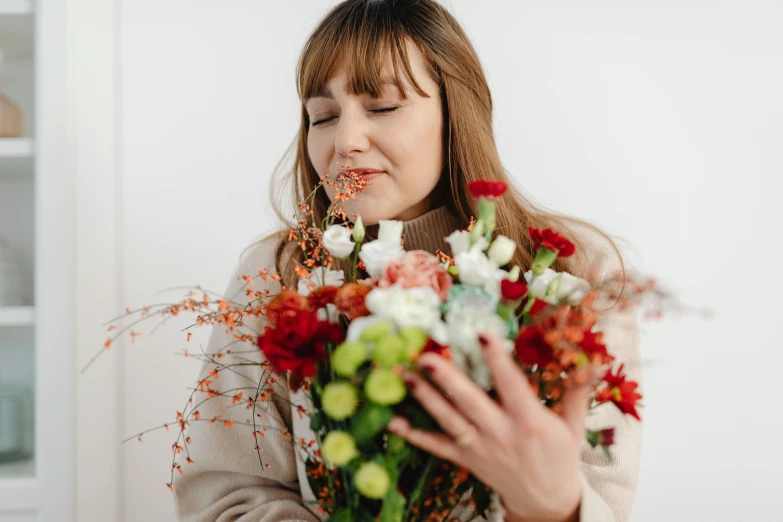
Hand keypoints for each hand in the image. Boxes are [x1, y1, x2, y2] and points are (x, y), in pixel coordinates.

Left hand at [386, 331, 588, 521]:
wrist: (547, 500)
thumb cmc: (561, 456)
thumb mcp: (574, 425)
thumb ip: (576, 392)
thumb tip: (589, 361)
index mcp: (530, 422)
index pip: (511, 385)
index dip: (497, 360)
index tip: (482, 335)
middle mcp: (501, 434)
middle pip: (469, 402)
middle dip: (446, 378)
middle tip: (426, 355)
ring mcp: (480, 449)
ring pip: (448, 420)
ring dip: (425, 397)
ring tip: (404, 375)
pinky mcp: (466, 460)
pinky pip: (436, 446)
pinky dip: (413, 434)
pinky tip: (393, 420)